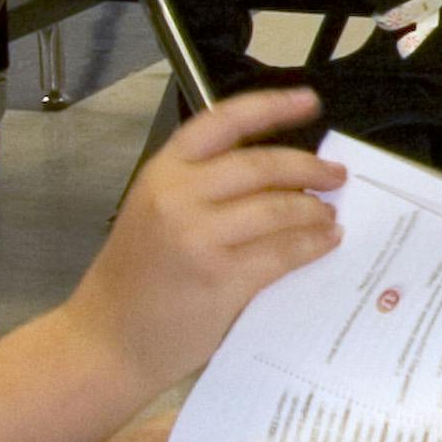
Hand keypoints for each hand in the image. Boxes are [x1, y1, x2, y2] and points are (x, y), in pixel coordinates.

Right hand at [71, 87, 346, 380]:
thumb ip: (203, 189)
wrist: (105, 339)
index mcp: (162, 171)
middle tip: (337, 175)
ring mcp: (199, 238)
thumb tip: (281, 176)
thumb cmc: (134, 278)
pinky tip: (325, 243)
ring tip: (330, 214)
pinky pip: (281, 252)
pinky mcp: (221, 279)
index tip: (309, 102)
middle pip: (262, 165)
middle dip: (308, 167)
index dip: (271, 106)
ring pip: (278, 208)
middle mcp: (178, 196)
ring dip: (314, 209)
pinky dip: (312, 245)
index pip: (223, 122)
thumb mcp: (154, 212)